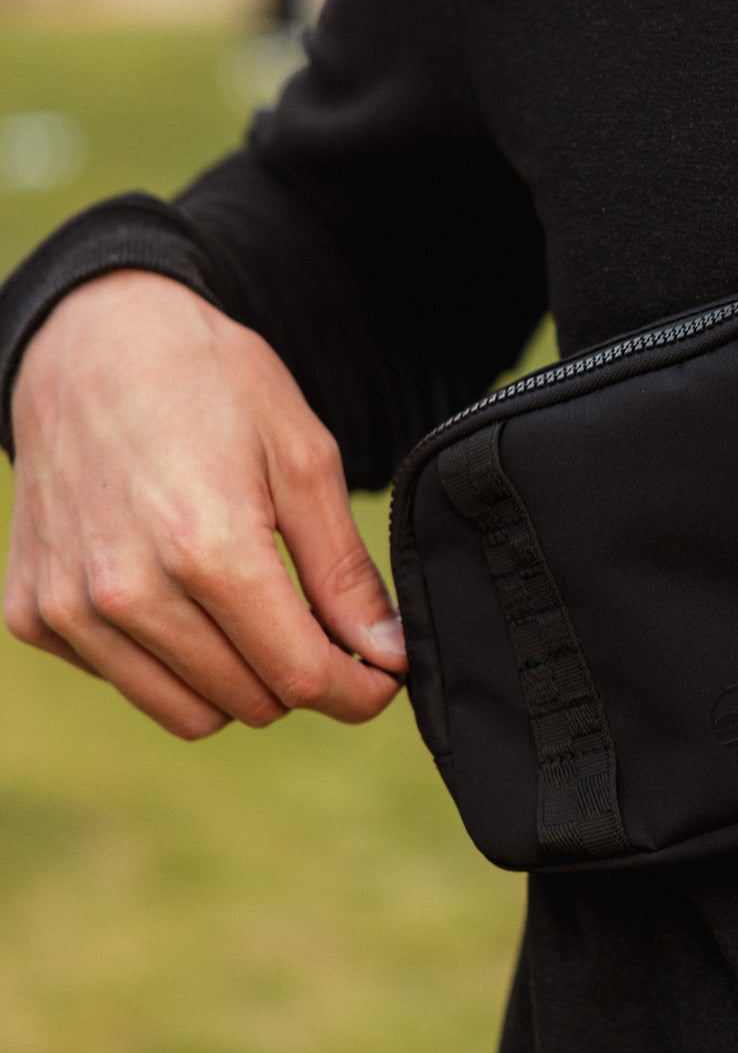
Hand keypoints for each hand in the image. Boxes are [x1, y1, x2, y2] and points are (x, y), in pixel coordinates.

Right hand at [3, 270, 405, 737]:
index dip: (358, 692)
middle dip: (303, 676)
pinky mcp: (34, 613)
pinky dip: (170, 662)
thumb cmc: (211, 387)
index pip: (300, 676)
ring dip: (239, 681)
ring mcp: (69, 608)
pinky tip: (181, 594)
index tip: (382, 678)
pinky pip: (130, 684)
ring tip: (252, 609)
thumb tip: (387, 658)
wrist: (91, 339)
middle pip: (253, 701)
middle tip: (317, 622)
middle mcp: (127, 591)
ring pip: (191, 713)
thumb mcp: (303, 460)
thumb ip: (344, 572)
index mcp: (207, 549)